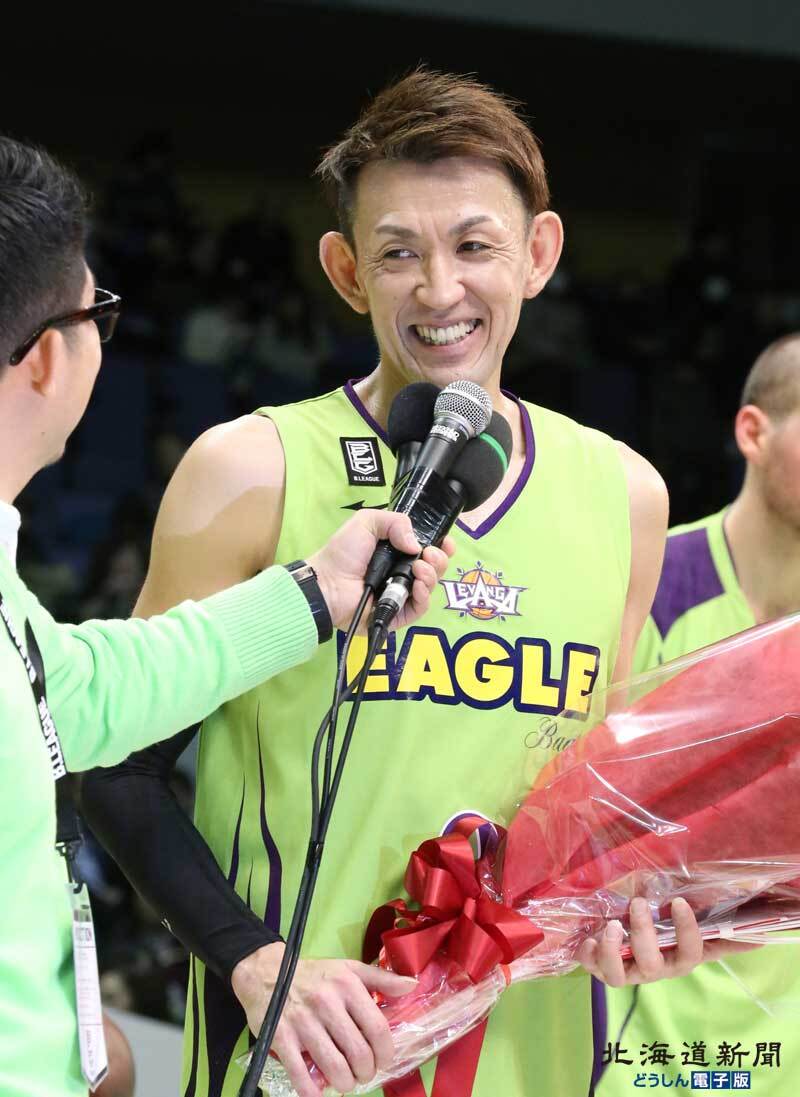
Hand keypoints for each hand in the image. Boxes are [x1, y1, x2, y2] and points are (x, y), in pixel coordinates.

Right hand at [231, 942, 416, 1096]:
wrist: (266, 972)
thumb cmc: (314, 974)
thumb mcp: (348, 968)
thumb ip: (381, 978)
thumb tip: (412, 985)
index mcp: (347, 985)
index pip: (377, 1028)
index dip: (385, 1053)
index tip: (384, 1061)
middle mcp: (327, 1003)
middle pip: (358, 1053)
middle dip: (366, 1072)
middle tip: (364, 1074)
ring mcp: (303, 1022)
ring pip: (334, 1068)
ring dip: (345, 1084)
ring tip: (345, 1081)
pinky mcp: (280, 1037)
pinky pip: (301, 1075)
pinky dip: (313, 1092)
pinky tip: (319, 1092)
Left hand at [309, 509, 454, 631]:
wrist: (328, 583)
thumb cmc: (344, 552)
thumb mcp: (367, 522)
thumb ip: (395, 522)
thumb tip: (416, 545)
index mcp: (398, 552)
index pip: (429, 549)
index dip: (442, 545)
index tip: (445, 541)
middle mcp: (403, 572)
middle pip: (436, 568)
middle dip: (439, 559)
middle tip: (427, 554)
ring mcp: (402, 594)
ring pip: (431, 587)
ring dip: (432, 575)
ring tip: (419, 569)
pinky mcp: (398, 614)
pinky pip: (421, 608)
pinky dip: (424, 596)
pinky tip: (417, 586)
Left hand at [577, 897, 761, 986]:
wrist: (636, 946)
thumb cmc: (671, 933)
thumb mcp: (696, 931)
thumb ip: (722, 933)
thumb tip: (758, 935)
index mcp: (679, 959)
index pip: (690, 952)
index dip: (686, 931)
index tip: (677, 902)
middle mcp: (654, 970)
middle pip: (650, 964)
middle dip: (644, 934)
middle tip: (638, 904)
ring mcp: (627, 971)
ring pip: (617, 977)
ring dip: (613, 953)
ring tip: (611, 926)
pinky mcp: (601, 967)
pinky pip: (591, 968)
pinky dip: (587, 956)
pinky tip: (588, 937)